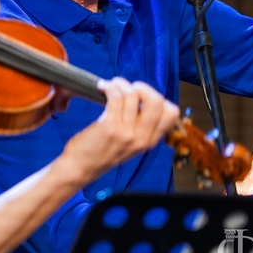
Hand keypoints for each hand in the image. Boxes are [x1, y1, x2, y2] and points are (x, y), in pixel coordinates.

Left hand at [58, 78, 179, 182]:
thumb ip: (140, 126)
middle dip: (143, 87)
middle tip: (129, 89)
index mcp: (150, 141)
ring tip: (111, 86)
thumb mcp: (130, 144)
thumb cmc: (101, 152)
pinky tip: (102, 87)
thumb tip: (142, 97)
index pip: (171, 113)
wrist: (80, 168)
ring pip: (133, 95)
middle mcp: (142, 138)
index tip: (142, 96)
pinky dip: (110, 87)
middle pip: (157, 101)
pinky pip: (116, 97)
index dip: (158, 98)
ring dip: (120, 84)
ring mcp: (127, 133)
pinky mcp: (110, 127)